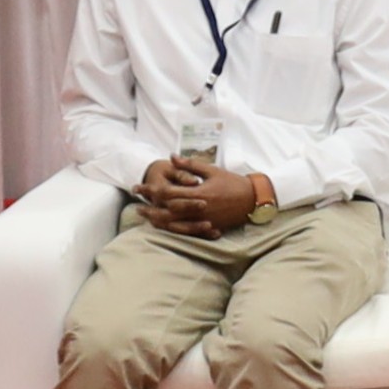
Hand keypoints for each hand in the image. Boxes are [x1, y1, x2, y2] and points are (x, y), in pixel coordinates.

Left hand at [141, 159, 267, 232]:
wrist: (253, 200)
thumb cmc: (232, 183)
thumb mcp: (212, 170)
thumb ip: (190, 165)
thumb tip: (171, 157)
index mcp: (198, 193)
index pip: (167, 192)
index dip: (151, 190)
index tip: (138, 187)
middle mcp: (198, 209)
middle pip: (167, 210)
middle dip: (150, 207)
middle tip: (136, 204)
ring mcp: (202, 221)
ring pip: (174, 224)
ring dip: (158, 220)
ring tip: (146, 216)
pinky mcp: (207, 228)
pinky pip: (185, 231)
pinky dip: (172, 229)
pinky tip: (164, 226)